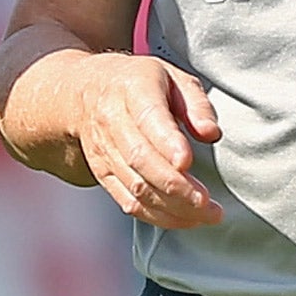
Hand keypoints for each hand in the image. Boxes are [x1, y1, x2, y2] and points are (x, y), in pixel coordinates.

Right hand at [71, 53, 224, 227]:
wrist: (84, 91)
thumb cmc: (138, 83)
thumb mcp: (172, 77)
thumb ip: (196, 103)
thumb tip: (210, 133)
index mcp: (132, 89)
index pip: (148, 118)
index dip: (167, 143)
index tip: (188, 162)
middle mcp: (112, 121)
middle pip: (141, 159)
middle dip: (176, 186)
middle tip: (208, 202)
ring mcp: (103, 150)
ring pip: (135, 186)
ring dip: (172, 207)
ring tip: (206, 215)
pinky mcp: (102, 173)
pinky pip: (127, 201)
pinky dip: (157, 216)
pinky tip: (184, 218)